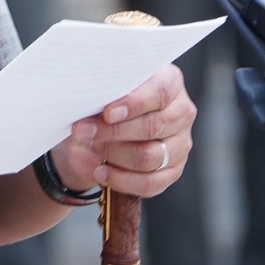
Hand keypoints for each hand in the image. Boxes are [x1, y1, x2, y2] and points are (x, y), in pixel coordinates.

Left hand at [48, 65, 193, 197]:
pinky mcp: (173, 170)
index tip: (107, 113)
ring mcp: (181, 143)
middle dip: (114, 131)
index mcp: (170, 81)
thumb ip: (107, 91)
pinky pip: (150, 183)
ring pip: (150, 156)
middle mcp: (181, 112)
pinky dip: (121, 179)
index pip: (160, 92)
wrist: (103, 126)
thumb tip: (92, 100)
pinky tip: (101, 171)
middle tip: (84, 131)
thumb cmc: (107, 99)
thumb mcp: (106, 89)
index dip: (134, 104)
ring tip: (91, 147)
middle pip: (153, 126)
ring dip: (114, 154)